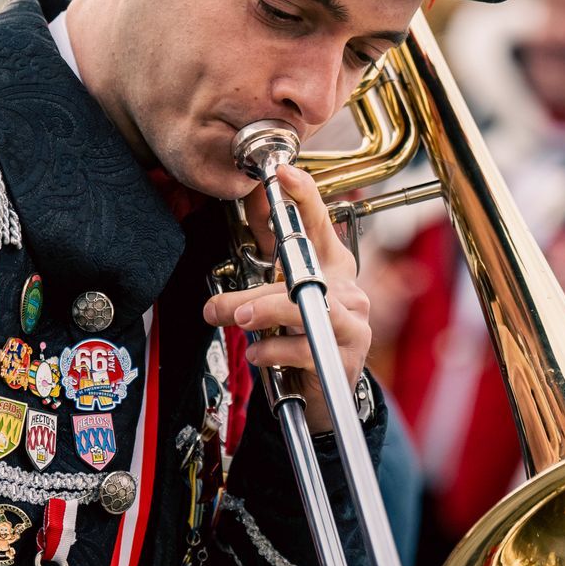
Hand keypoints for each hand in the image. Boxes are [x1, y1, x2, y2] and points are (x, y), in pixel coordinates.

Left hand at [203, 163, 371, 433]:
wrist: (325, 392)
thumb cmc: (302, 339)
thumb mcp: (277, 307)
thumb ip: (249, 296)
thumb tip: (212, 305)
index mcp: (332, 267)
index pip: (320, 223)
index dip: (304, 195)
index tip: (283, 173)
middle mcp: (348, 291)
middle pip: (305, 275)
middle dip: (259, 291)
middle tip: (221, 306)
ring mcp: (352, 324)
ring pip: (309, 308)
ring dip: (268, 313)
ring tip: (242, 320)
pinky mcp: (347, 357)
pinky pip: (308, 347)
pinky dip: (276, 350)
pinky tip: (259, 355)